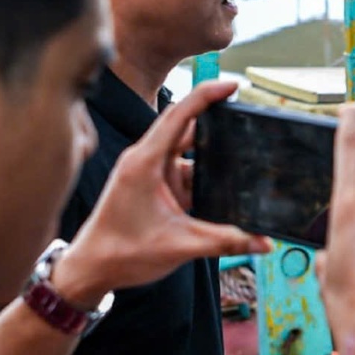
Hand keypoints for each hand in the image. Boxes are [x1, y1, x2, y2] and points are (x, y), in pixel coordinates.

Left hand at [53, 78, 263, 306]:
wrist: (90, 270)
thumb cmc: (122, 252)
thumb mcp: (180, 246)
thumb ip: (224, 241)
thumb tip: (263, 242)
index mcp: (145, 161)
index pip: (180, 113)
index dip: (207, 94)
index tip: (232, 85)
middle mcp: (145, 159)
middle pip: (186, 128)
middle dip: (215, 124)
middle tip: (244, 122)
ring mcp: (147, 171)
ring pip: (185, 151)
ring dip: (207, 157)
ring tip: (236, 162)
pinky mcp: (150, 185)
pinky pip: (180, 169)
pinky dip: (199, 175)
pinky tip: (217, 187)